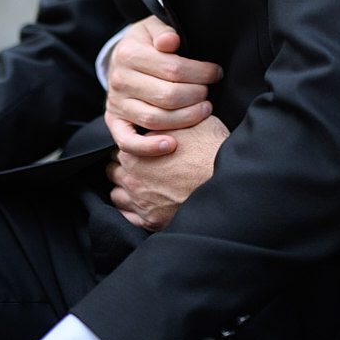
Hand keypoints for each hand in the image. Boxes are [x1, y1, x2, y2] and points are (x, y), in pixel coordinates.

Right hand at [104, 15, 222, 155]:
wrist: (122, 58)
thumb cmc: (146, 43)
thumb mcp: (153, 27)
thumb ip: (164, 32)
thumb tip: (171, 41)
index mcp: (129, 54)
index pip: (173, 68)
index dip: (201, 72)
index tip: (216, 72)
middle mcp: (119, 80)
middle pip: (167, 96)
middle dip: (196, 95)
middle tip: (209, 92)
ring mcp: (116, 103)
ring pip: (154, 119)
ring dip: (185, 118)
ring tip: (204, 110)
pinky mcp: (115, 122)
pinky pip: (128, 142)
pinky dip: (148, 147)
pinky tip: (171, 145)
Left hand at [106, 115, 229, 230]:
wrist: (225, 181)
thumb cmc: (208, 148)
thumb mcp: (186, 122)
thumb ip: (163, 121)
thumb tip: (157, 117)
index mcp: (133, 153)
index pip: (117, 147)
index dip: (129, 144)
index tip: (139, 144)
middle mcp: (131, 180)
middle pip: (113, 171)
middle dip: (123, 166)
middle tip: (139, 162)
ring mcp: (140, 203)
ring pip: (117, 195)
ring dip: (124, 188)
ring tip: (139, 182)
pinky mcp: (152, 222)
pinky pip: (128, 217)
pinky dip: (131, 209)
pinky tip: (144, 201)